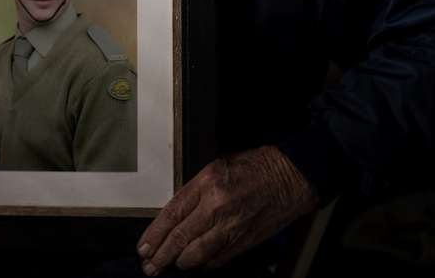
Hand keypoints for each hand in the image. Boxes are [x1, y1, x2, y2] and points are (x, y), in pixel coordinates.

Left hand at [137, 146, 317, 273]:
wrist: (290, 177)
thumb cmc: (256, 168)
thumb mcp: (217, 168)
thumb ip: (195, 192)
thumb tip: (176, 216)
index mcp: (207, 183)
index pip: (172, 214)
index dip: (154, 235)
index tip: (144, 247)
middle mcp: (217, 206)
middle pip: (180, 238)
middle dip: (161, 256)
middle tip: (150, 266)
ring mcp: (232, 226)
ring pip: (196, 255)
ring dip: (180, 262)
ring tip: (170, 265)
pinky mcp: (244, 241)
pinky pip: (217, 259)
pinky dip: (204, 264)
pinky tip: (196, 263)